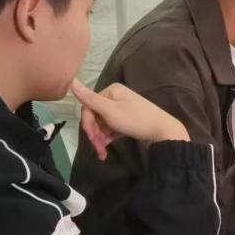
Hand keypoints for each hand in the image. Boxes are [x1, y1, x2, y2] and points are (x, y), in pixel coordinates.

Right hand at [71, 79, 188, 160]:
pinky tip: (105, 151)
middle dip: (94, 134)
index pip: (89, 107)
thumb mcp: (110, 111)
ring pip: (102, 125)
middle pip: (96, 117)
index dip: (88, 124)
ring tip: (102, 153)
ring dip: (100, 139)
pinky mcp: (127, 121)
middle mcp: (116, 97)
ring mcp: (122, 110)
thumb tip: (71, 80)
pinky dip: (107, 139)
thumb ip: (90, 99)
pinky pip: (111, 129)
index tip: (91, 138)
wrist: (163, 132)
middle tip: (98, 148)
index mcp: (111, 91)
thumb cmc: (136, 120)